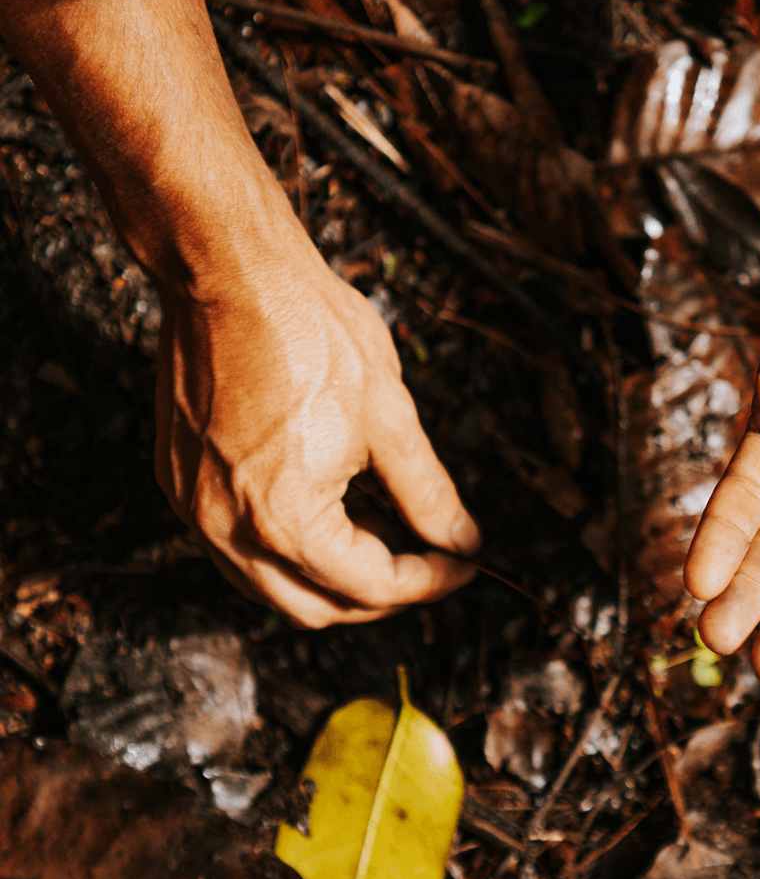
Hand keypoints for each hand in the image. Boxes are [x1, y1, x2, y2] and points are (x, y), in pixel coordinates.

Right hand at [154, 230, 478, 627]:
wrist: (228, 271)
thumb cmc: (308, 329)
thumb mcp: (390, 416)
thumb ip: (428, 493)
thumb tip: (460, 539)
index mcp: (286, 520)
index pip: (370, 587)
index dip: (428, 581)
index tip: (462, 565)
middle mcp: (227, 530)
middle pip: (315, 608)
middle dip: (379, 595)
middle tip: (426, 563)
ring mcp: (194, 509)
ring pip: (269, 587)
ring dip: (330, 578)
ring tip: (380, 530)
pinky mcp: (179, 483)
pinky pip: (235, 549)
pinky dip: (285, 549)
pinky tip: (326, 508)